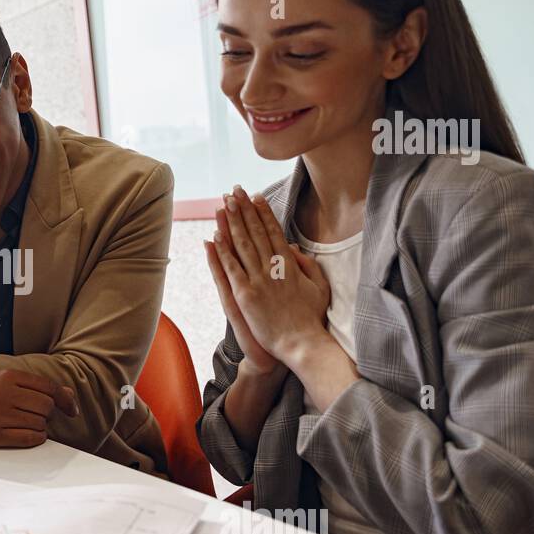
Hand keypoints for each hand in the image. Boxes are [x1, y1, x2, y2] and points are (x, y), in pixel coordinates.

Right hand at [0, 369, 78, 447]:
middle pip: (46, 406)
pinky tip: (29, 435)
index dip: (65, 399)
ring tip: (27, 424)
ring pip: (40, 423)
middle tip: (40, 416)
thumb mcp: (3, 383)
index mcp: (7, 377)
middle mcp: (4, 394)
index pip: (49, 387)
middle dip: (49, 414)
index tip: (71, 409)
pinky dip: (35, 438)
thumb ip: (35, 387)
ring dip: (40, 426)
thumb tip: (69, 395)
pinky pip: (29, 439)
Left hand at [208, 186, 332, 370]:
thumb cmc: (311, 318)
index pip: (273, 231)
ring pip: (241, 245)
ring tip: (223, 204)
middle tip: (235, 190)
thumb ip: (307, 264)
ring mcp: (257, 280)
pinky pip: (230, 268)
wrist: (301, 343)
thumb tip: (292, 247)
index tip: (256, 196)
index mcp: (290, 264)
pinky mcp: (244, 295)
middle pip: (255, 232)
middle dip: (244, 209)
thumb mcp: (319, 286)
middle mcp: (272, 268)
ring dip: (231, 223)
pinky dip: (222, 251)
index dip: (263, 212)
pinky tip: (214, 235)